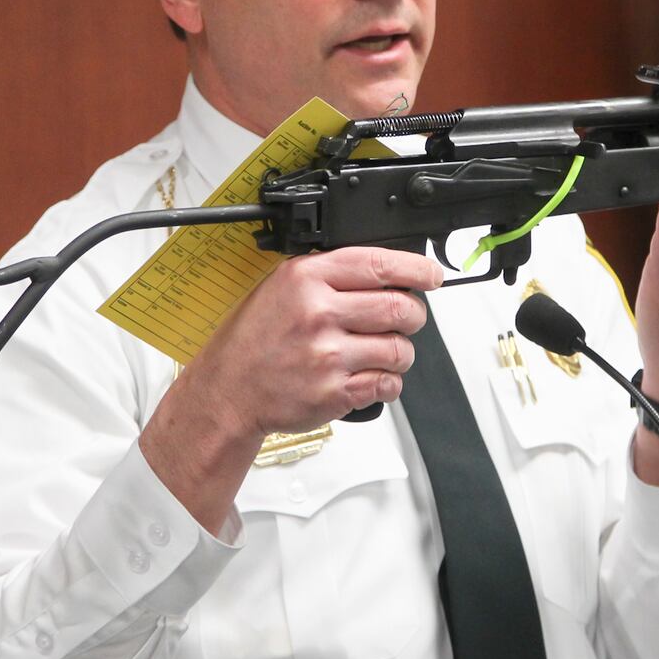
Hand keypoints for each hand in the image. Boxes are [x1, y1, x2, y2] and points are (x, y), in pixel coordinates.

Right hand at [141, 246, 442, 530]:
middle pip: (401, 308)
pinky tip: (371, 376)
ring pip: (401, 350)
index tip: (431, 275)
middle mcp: (319, 314)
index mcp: (307, 279)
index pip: (380, 265)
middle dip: (414, 315)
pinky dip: (388, 382)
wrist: (227, 391)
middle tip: (408, 318)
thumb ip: (331, 275)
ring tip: (383, 352)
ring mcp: (328, 356)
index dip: (417, 269)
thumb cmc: (254, 339)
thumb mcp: (281, 287)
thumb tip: (389, 270)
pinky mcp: (334, 393)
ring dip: (401, 352)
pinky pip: (388, 385)